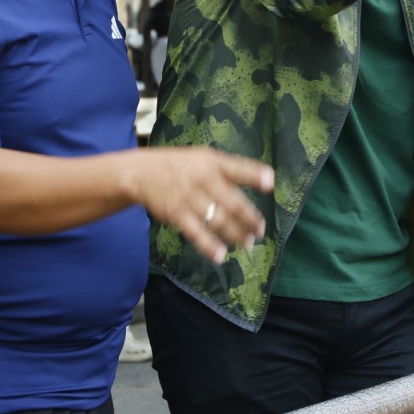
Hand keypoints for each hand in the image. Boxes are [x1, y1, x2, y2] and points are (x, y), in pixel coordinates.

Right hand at [130, 148, 273, 265]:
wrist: (142, 173)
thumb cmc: (181, 165)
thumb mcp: (205, 157)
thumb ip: (229, 169)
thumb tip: (262, 180)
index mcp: (214, 162)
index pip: (238, 169)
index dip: (255, 175)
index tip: (270, 184)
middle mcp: (204, 179)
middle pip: (233, 203)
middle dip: (250, 219)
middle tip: (260, 231)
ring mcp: (190, 198)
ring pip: (219, 221)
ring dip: (236, 235)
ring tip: (247, 244)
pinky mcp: (177, 215)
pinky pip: (197, 233)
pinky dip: (209, 246)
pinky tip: (221, 255)